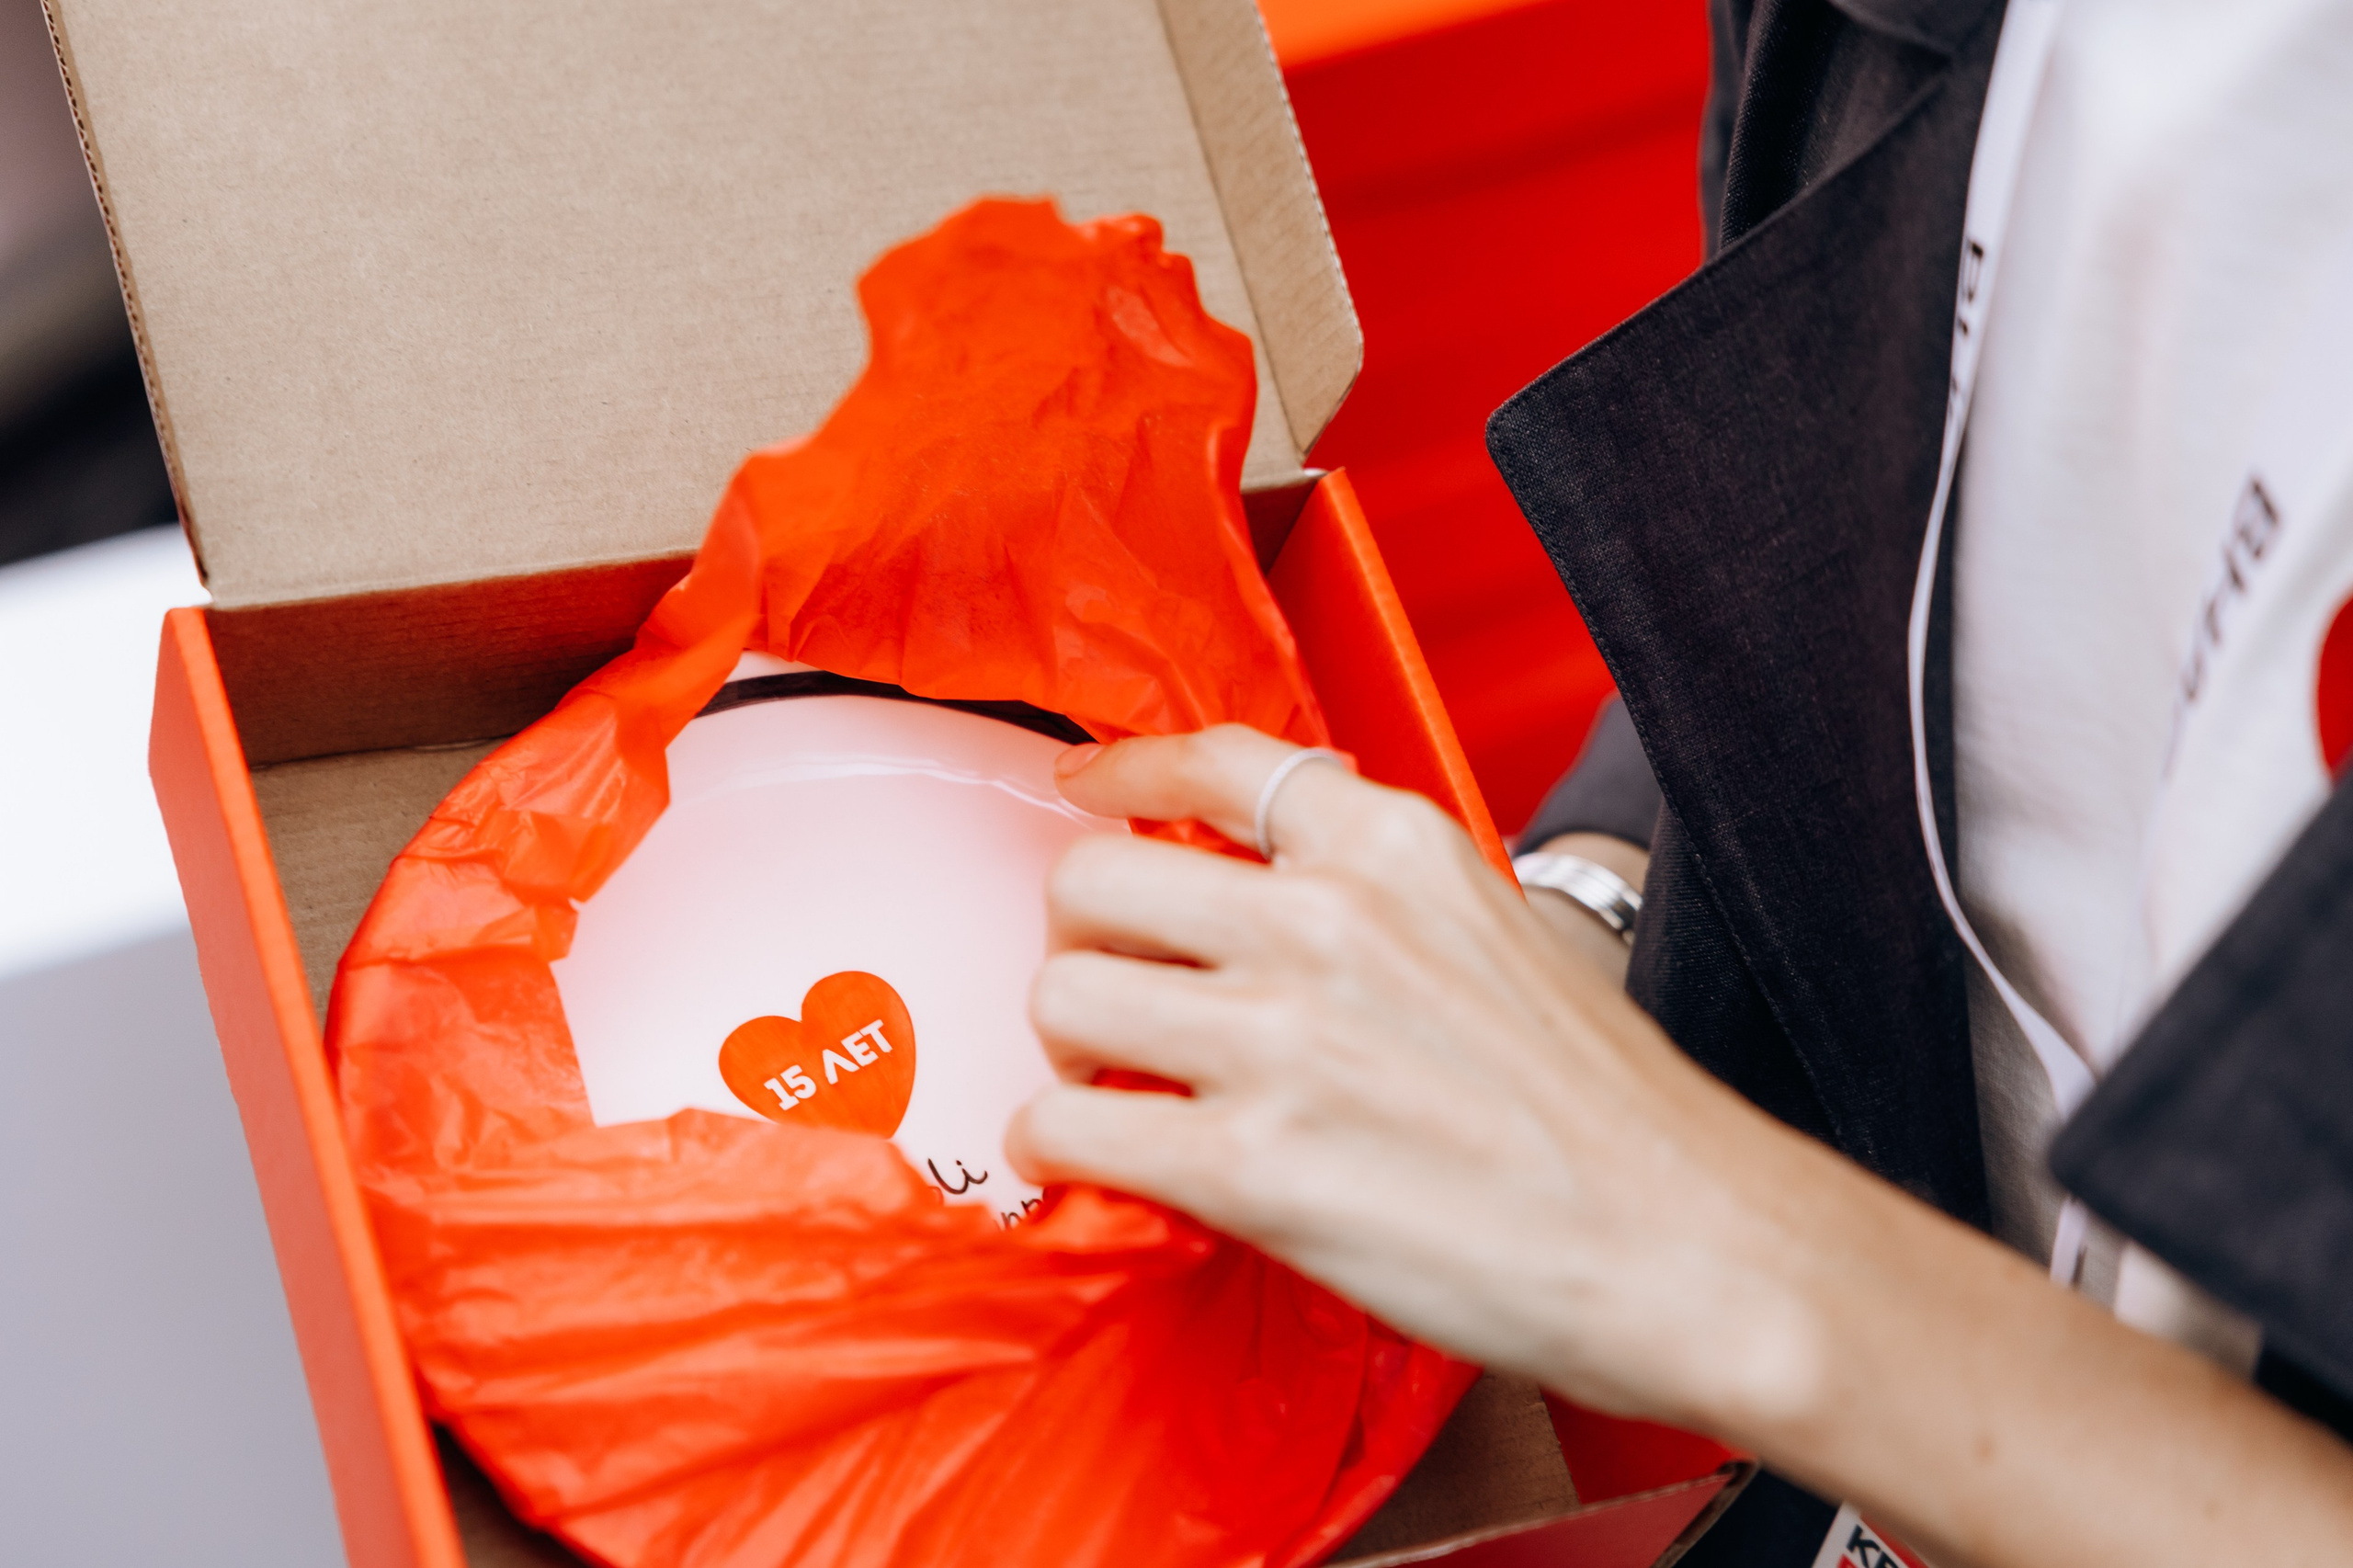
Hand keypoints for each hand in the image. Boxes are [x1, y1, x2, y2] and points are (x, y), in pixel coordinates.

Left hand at [1005, 724, 1832, 1431]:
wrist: (1688, 1244)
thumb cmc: (1606, 1112)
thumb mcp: (1499, 932)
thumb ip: (1380, 898)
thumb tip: (1269, 896)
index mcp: (1394, 848)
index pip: (1220, 760)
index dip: (1127, 774)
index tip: (1083, 792)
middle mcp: (1323, 918)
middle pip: (1098, 880)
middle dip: (1083, 940)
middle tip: (1112, 996)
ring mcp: (1280, 1037)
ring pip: (1065, 998)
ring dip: (1067, 1052)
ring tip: (1113, 1091)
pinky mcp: (1248, 1164)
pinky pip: (1068, 1130)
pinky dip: (1059, 1151)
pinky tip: (1101, 1166)